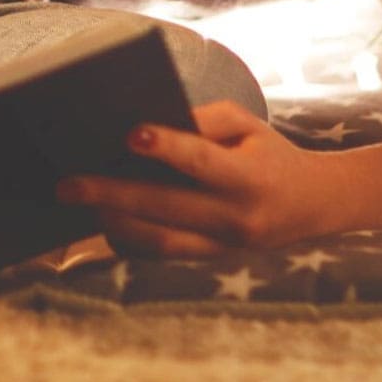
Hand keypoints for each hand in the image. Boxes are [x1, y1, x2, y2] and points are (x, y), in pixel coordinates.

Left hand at [54, 102, 340, 255]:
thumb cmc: (269, 153)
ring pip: (160, 242)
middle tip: (68, 185)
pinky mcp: (213, 261)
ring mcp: (224, 247)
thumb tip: (148, 125)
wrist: (313, 205)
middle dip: (112, 195)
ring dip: (114, 223)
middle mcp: (236, 219)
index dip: (167, 148)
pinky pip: (164, 255)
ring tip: (79, 204)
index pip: (203, 162)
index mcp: (249, 179)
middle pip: (166, 207)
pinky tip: (103, 224)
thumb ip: (203, 120)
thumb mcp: (247, 125)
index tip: (129, 134)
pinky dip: (131, 241)